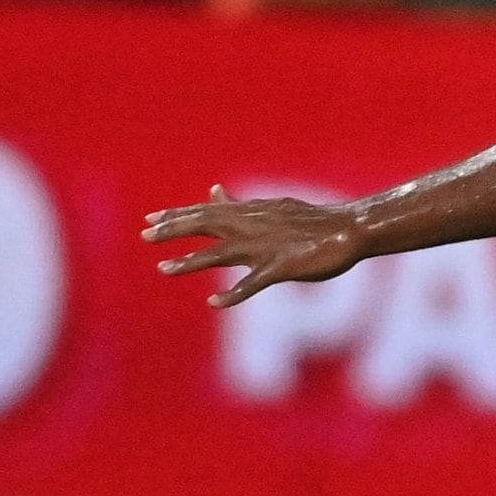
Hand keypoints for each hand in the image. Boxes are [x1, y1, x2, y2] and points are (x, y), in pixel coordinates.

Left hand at [144, 187, 369, 306]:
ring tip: (163, 269)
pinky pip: (253, 284)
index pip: (206, 212)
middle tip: (145, 235)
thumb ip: (239, 206)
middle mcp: (252, 228)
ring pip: (220, 255)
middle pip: (206, 226)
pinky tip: (214, 303)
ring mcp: (265, 248)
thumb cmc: (311, 221)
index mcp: (250, 214)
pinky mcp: (281, 268)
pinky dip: (233, 294)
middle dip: (174, 230)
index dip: (177, 216)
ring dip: (190, 262)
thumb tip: (213, 192)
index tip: (150, 219)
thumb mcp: (270, 208)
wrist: (349, 229)